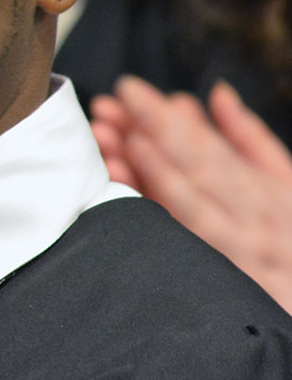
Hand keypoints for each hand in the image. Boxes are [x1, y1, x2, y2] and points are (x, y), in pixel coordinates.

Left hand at [90, 75, 291, 311]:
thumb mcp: (287, 186)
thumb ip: (251, 140)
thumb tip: (218, 93)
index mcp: (266, 191)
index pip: (208, 146)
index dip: (165, 118)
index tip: (128, 90)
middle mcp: (255, 220)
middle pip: (195, 168)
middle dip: (148, 134)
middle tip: (105, 108)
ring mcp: (242, 256)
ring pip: (190, 205)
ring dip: (144, 171)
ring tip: (108, 142)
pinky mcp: (229, 289)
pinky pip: (189, 249)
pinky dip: (157, 220)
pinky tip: (125, 199)